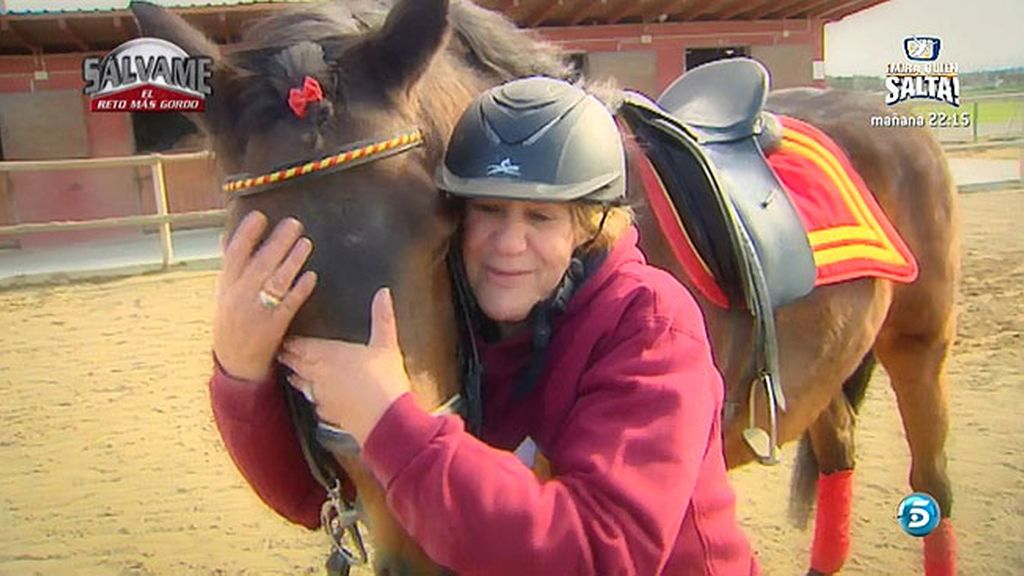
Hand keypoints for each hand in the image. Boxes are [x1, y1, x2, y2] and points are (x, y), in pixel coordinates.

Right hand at [213, 211, 316, 381]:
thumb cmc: (231, 324)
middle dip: (278, 242)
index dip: (246, 234)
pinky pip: (290, 303)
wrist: (236, 364)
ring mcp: (258, 311)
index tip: (260, 216)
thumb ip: (230, 267)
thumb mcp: (224, 294)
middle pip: (260, 264)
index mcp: (227, 287)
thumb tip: (227, 238)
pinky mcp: (275, 325)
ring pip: (276, 281)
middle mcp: (241, 296)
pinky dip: (301, 289)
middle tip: (294, 223)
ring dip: (293, 260)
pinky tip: (312, 276)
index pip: (234, 255)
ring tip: (306, 243)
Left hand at [278, 287, 410, 444]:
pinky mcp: (327, 414)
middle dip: (289, 357)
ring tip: (292, 373)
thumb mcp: (386, 344)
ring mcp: (320, 396)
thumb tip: (383, 293)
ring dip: (296, 377)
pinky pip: (314, 403)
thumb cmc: (384, 379)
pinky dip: (313, 397)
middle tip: (282, 352)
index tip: (286, 338)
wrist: (384, 420)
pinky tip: (318, 398)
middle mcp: (317, 374)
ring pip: (300, 384)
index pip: (300, 345)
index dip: (292, 342)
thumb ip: (382, 317)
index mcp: (327, 353)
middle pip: (295, 363)